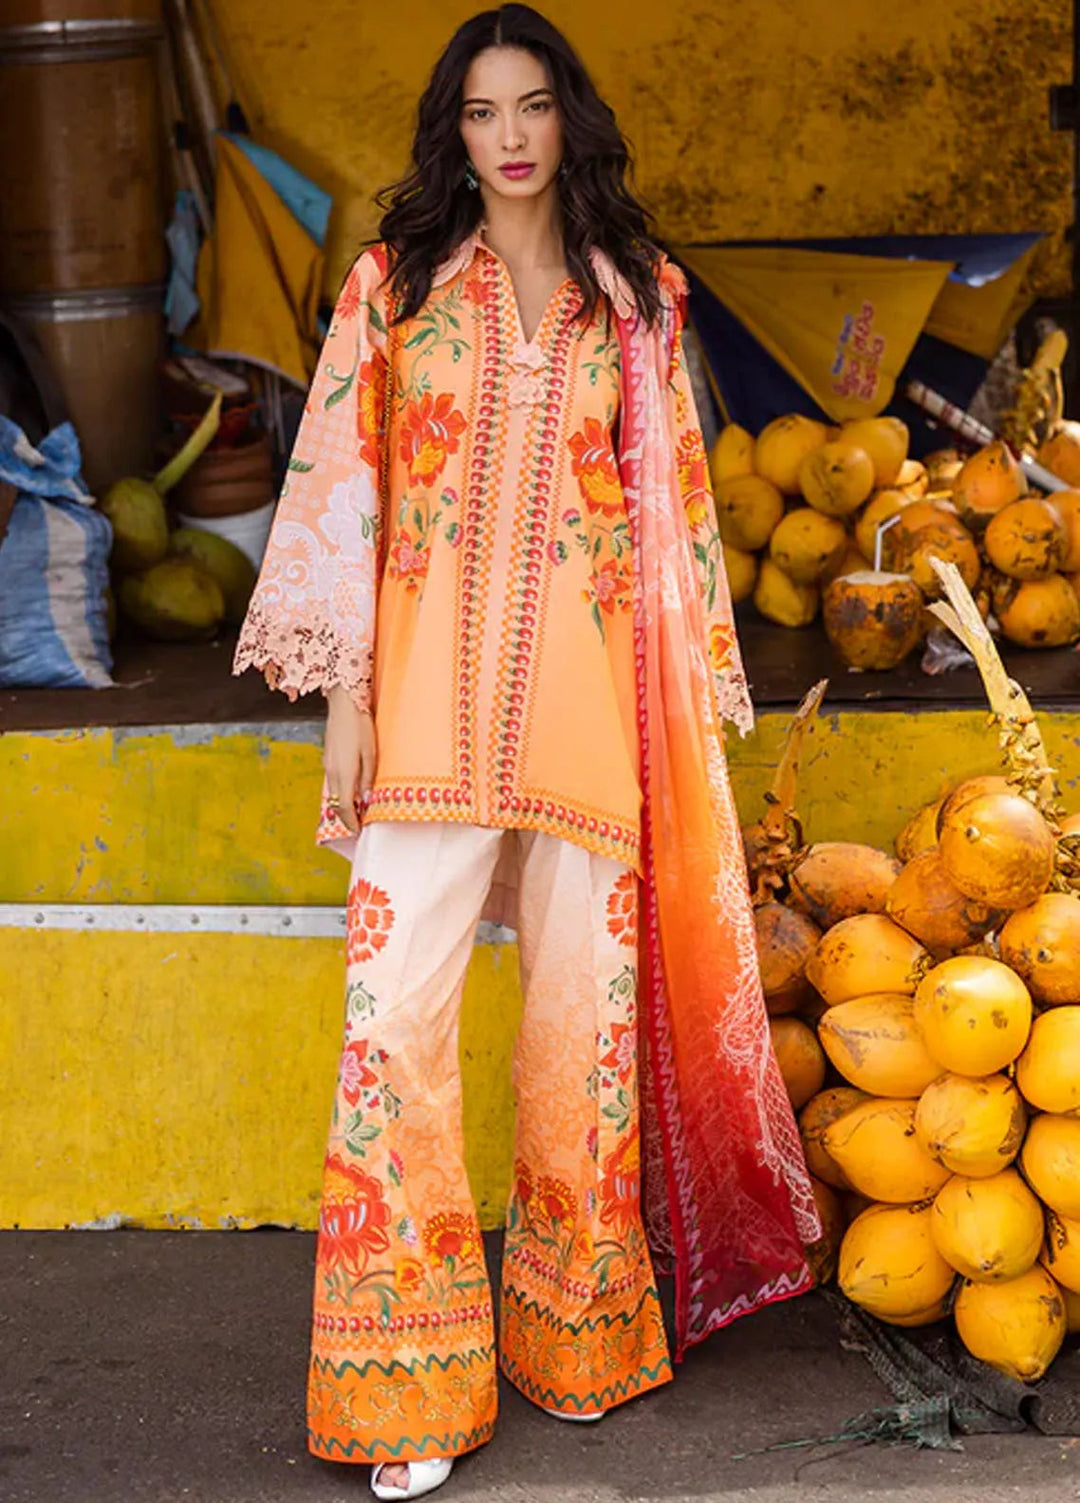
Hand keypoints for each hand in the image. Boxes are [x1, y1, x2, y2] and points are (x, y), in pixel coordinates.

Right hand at [323, 685, 375, 835]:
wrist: (344, 704)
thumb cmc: (361, 726)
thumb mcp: (371, 753)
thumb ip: (368, 778)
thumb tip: (366, 799)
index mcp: (343, 773)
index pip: (344, 807)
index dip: (350, 822)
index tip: (358, 832)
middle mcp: (331, 772)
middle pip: (336, 803)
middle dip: (346, 818)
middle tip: (358, 826)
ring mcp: (327, 765)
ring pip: (333, 793)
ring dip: (343, 805)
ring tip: (357, 812)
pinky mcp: (328, 758)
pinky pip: (333, 783)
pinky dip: (340, 792)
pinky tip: (352, 792)